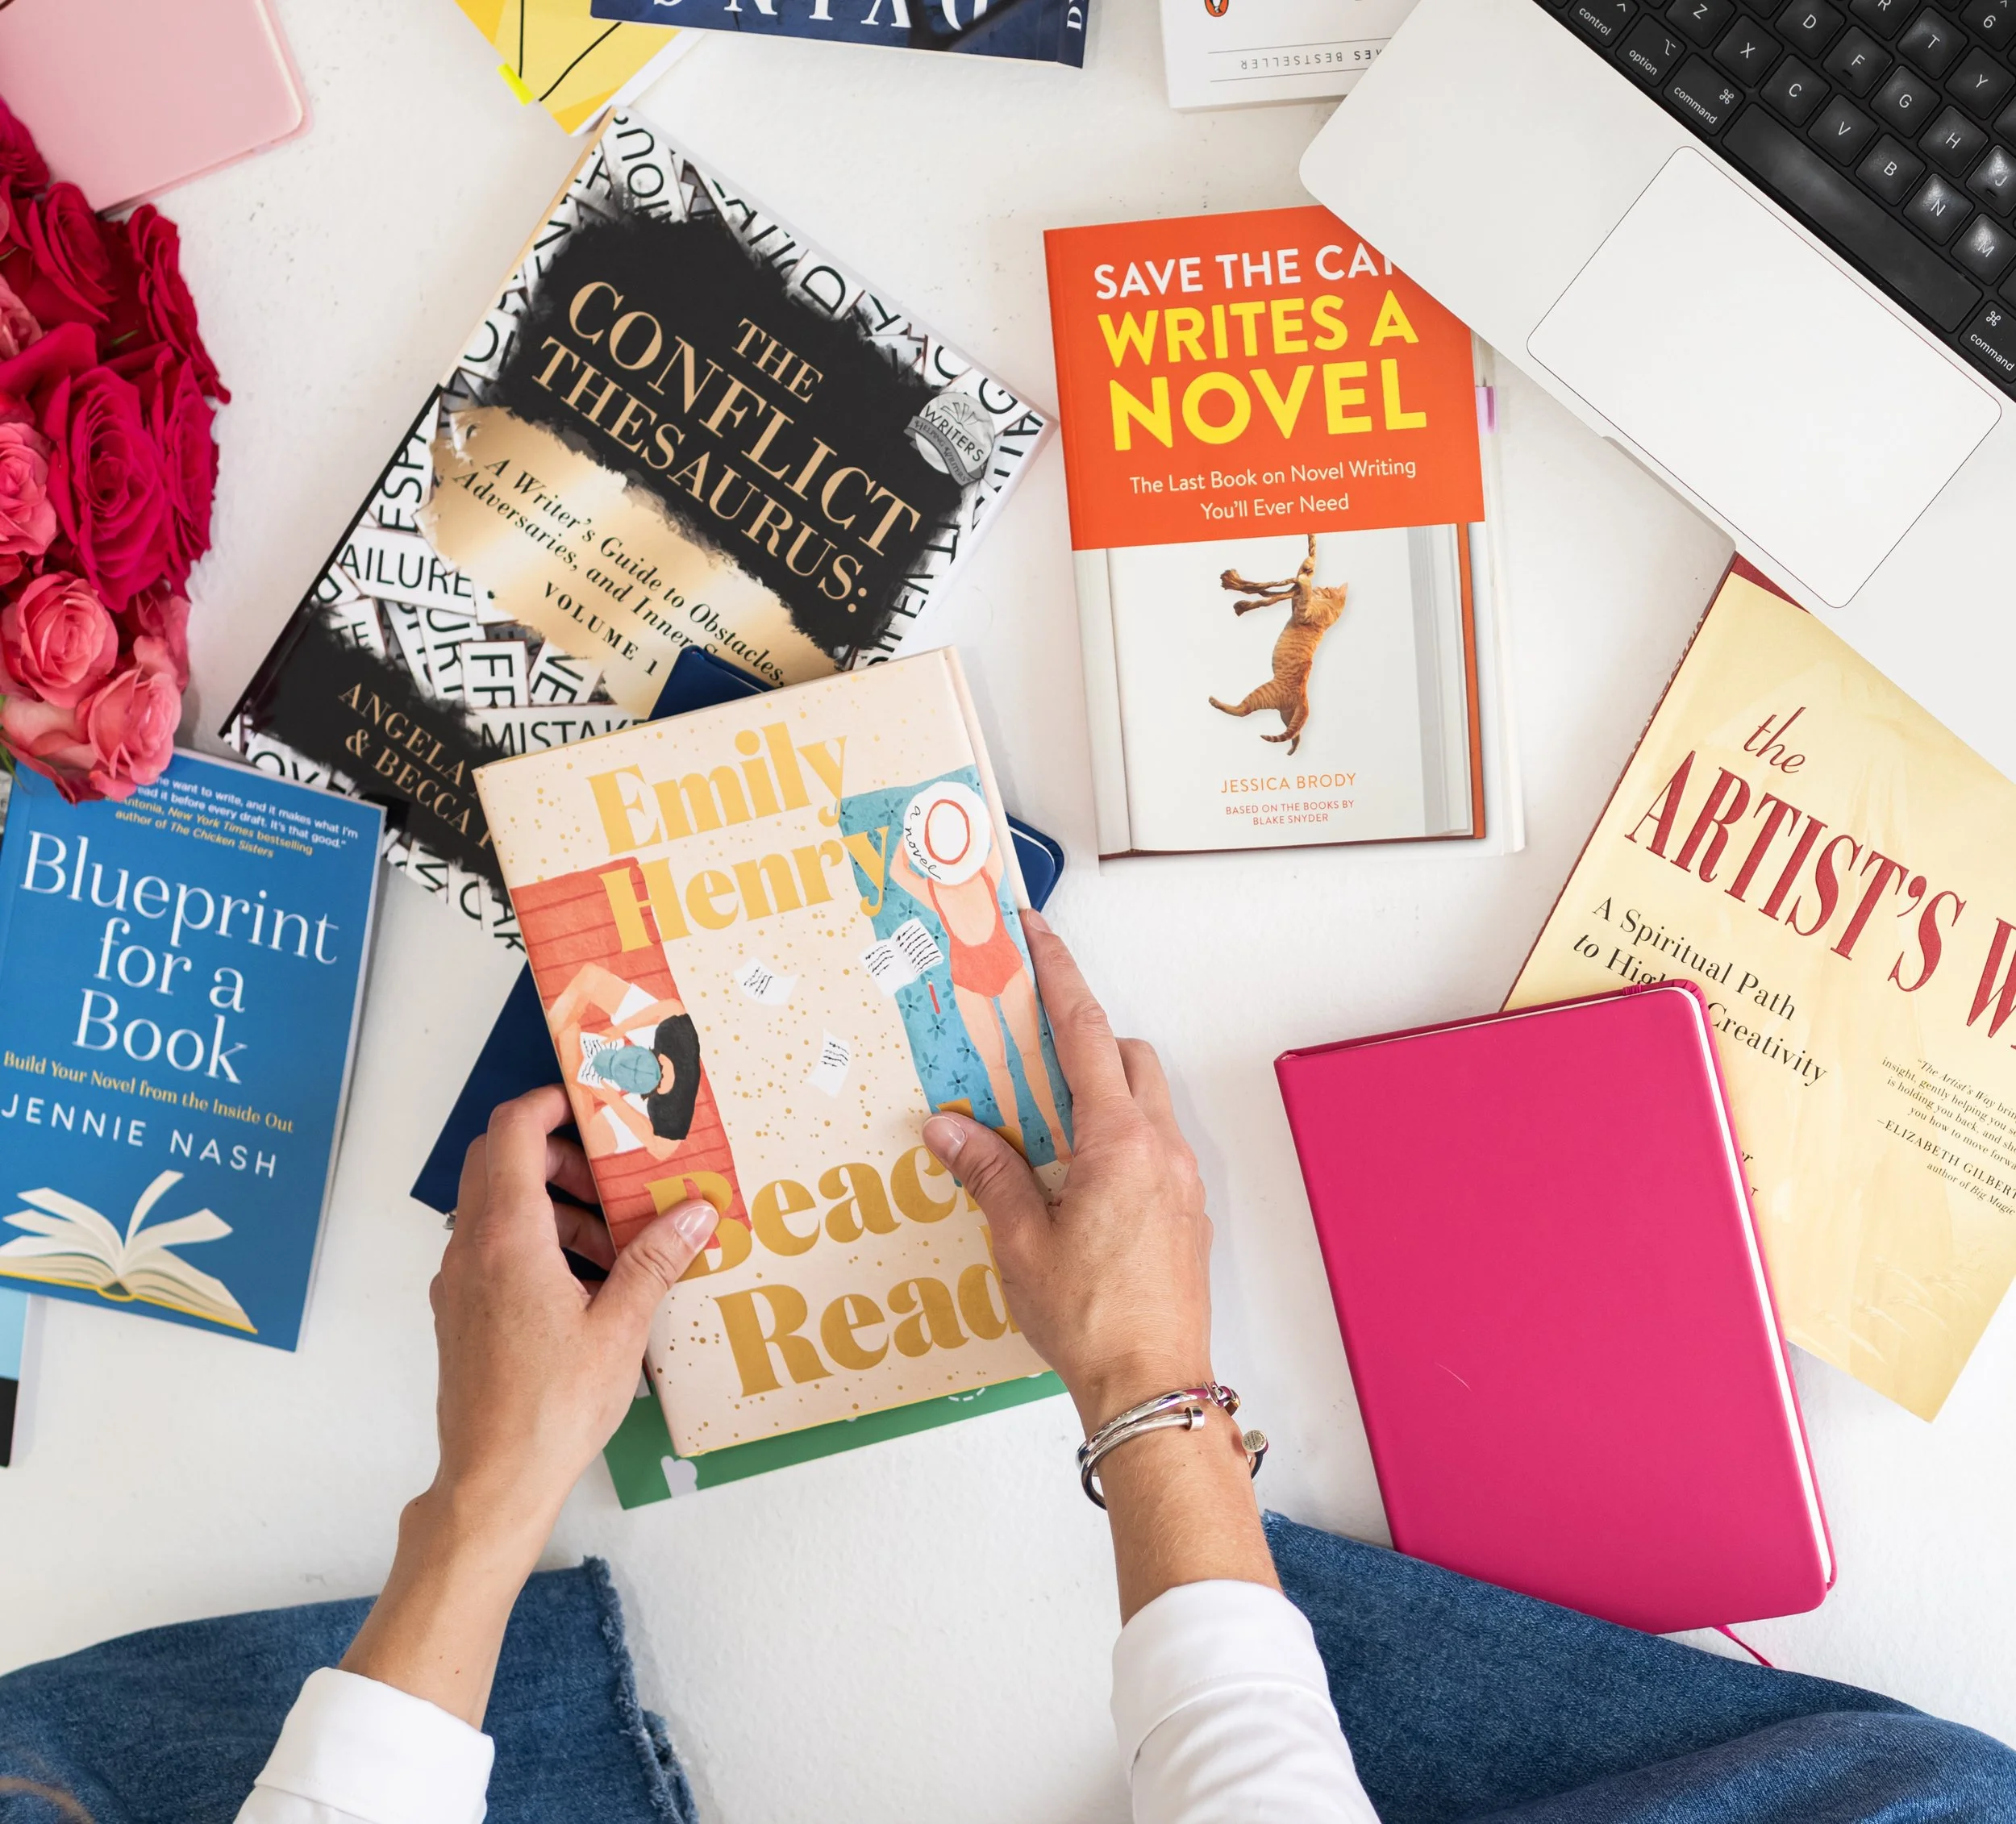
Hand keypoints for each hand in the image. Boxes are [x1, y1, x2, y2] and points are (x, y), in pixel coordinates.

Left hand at [430, 1083, 718, 1548]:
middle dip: (559, 1157)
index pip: (513, 1131)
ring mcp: (458, 1283)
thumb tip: (695, 1213)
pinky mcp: (458, 1313)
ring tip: (616, 1250)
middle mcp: (470, 1250)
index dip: (551, 1104)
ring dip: (555, 1208)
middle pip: (501, 1162)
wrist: (492, 1483)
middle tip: (615, 1181)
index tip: (595, 1107)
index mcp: (508, 1239)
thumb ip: (655, 1261)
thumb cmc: (553, 1409)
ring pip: (497, 1209)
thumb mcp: (620, 1328)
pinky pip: (493, 1251)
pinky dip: (537, 1246)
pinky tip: (586, 1290)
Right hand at [921, 913, 1273, 1620]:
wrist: (1152, 1387)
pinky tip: (1074, 1178)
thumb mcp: (1020, 1241)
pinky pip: (1152, 1146)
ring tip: (1042, 1124)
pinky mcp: (1185, 1213)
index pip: (1085, 1032)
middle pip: (1127, 1056)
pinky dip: (1116, 1137)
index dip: (1059, 974)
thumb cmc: (1089, 1319)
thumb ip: (988, 1172)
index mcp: (1118, 1140)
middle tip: (1027, 1048)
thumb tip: (949, 1127)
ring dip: (1101, 1091)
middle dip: (1083, 1037)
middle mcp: (1160, 1147)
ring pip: (1146, 1101)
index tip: (1038, 932)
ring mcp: (1180, 1180)